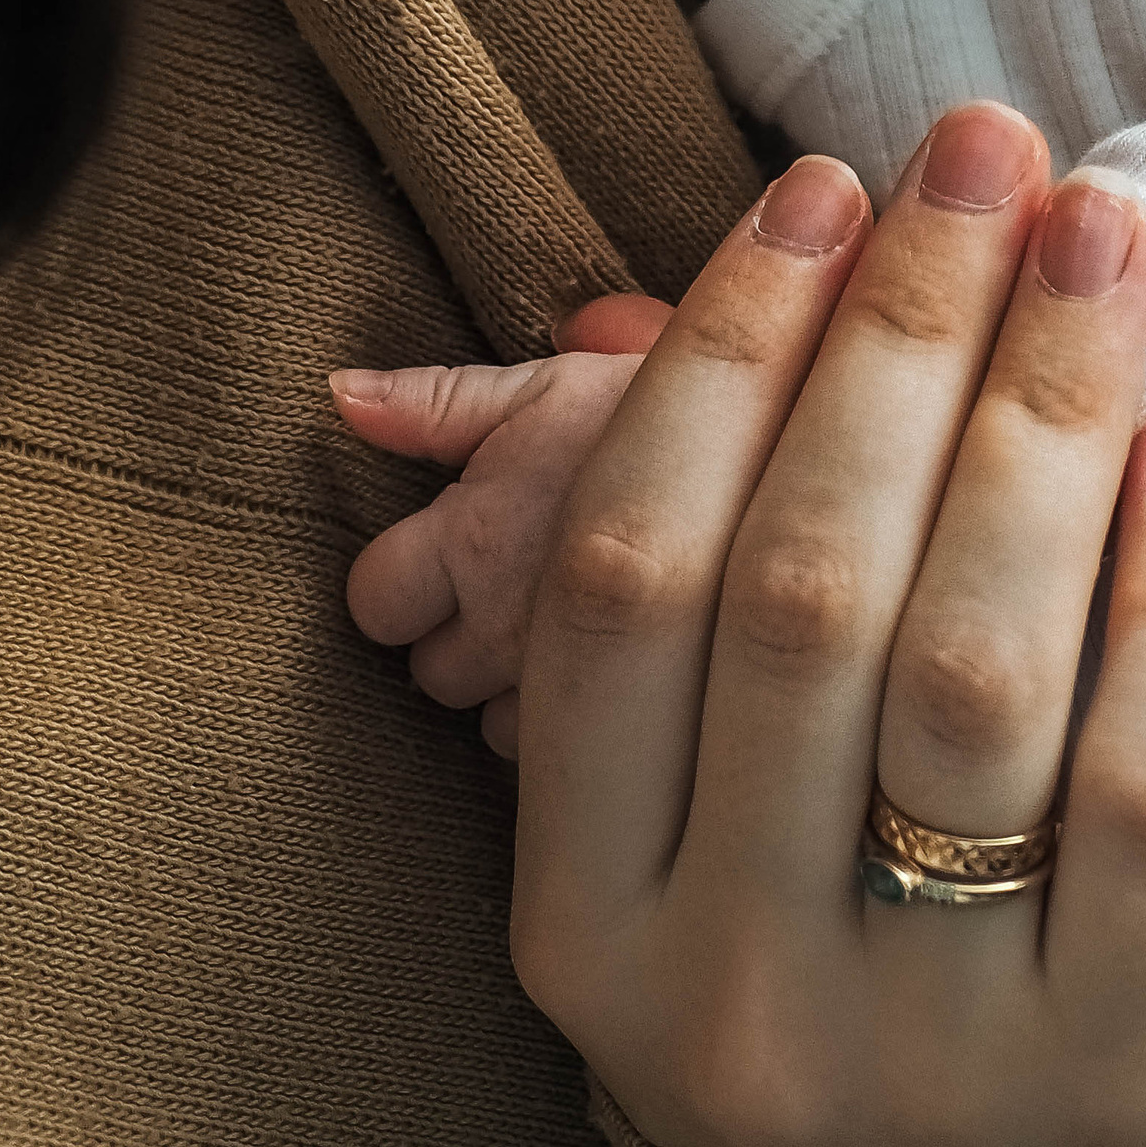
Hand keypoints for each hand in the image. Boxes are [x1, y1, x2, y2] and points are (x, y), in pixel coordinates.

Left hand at [333, 295, 672, 756]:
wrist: (807, 454)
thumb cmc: (678, 406)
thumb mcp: (557, 384)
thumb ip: (439, 400)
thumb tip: (338, 393)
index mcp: (477, 535)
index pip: (374, 598)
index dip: (404, 585)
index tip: (454, 560)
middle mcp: (511, 625)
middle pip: (433, 675)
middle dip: (464, 643)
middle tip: (528, 594)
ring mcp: (578, 689)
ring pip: (501, 730)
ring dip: (532, 692)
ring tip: (592, 632)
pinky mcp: (642, 733)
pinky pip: (582, 762)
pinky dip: (598, 727)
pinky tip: (640, 674)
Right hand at [510, 102, 1145, 1146]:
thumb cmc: (843, 961)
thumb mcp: (698, 844)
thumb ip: (697, 609)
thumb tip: (742, 282)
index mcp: (585, 917)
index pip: (626, 579)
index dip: (722, 356)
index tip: (819, 187)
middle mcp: (722, 994)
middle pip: (805, 591)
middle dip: (898, 331)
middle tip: (985, 147)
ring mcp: (922, 1054)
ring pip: (972, 665)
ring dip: (1038, 410)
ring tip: (1100, 233)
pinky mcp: (1118, 1074)